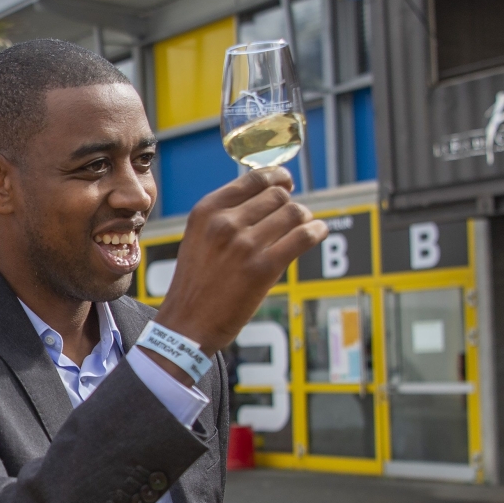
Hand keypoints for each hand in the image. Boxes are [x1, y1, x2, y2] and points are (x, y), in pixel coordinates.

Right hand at [149, 167, 327, 364]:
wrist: (186, 324)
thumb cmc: (196, 283)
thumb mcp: (198, 238)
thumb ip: (226, 215)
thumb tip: (269, 192)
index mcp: (206, 211)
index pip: (254, 178)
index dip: (277, 178)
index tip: (286, 183)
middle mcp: (224, 223)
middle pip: (278, 195)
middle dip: (288, 204)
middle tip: (291, 217)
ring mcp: (244, 245)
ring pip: (295, 213)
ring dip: (304, 219)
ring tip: (302, 229)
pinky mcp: (263, 267)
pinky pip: (304, 236)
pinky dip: (316, 231)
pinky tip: (316, 234)